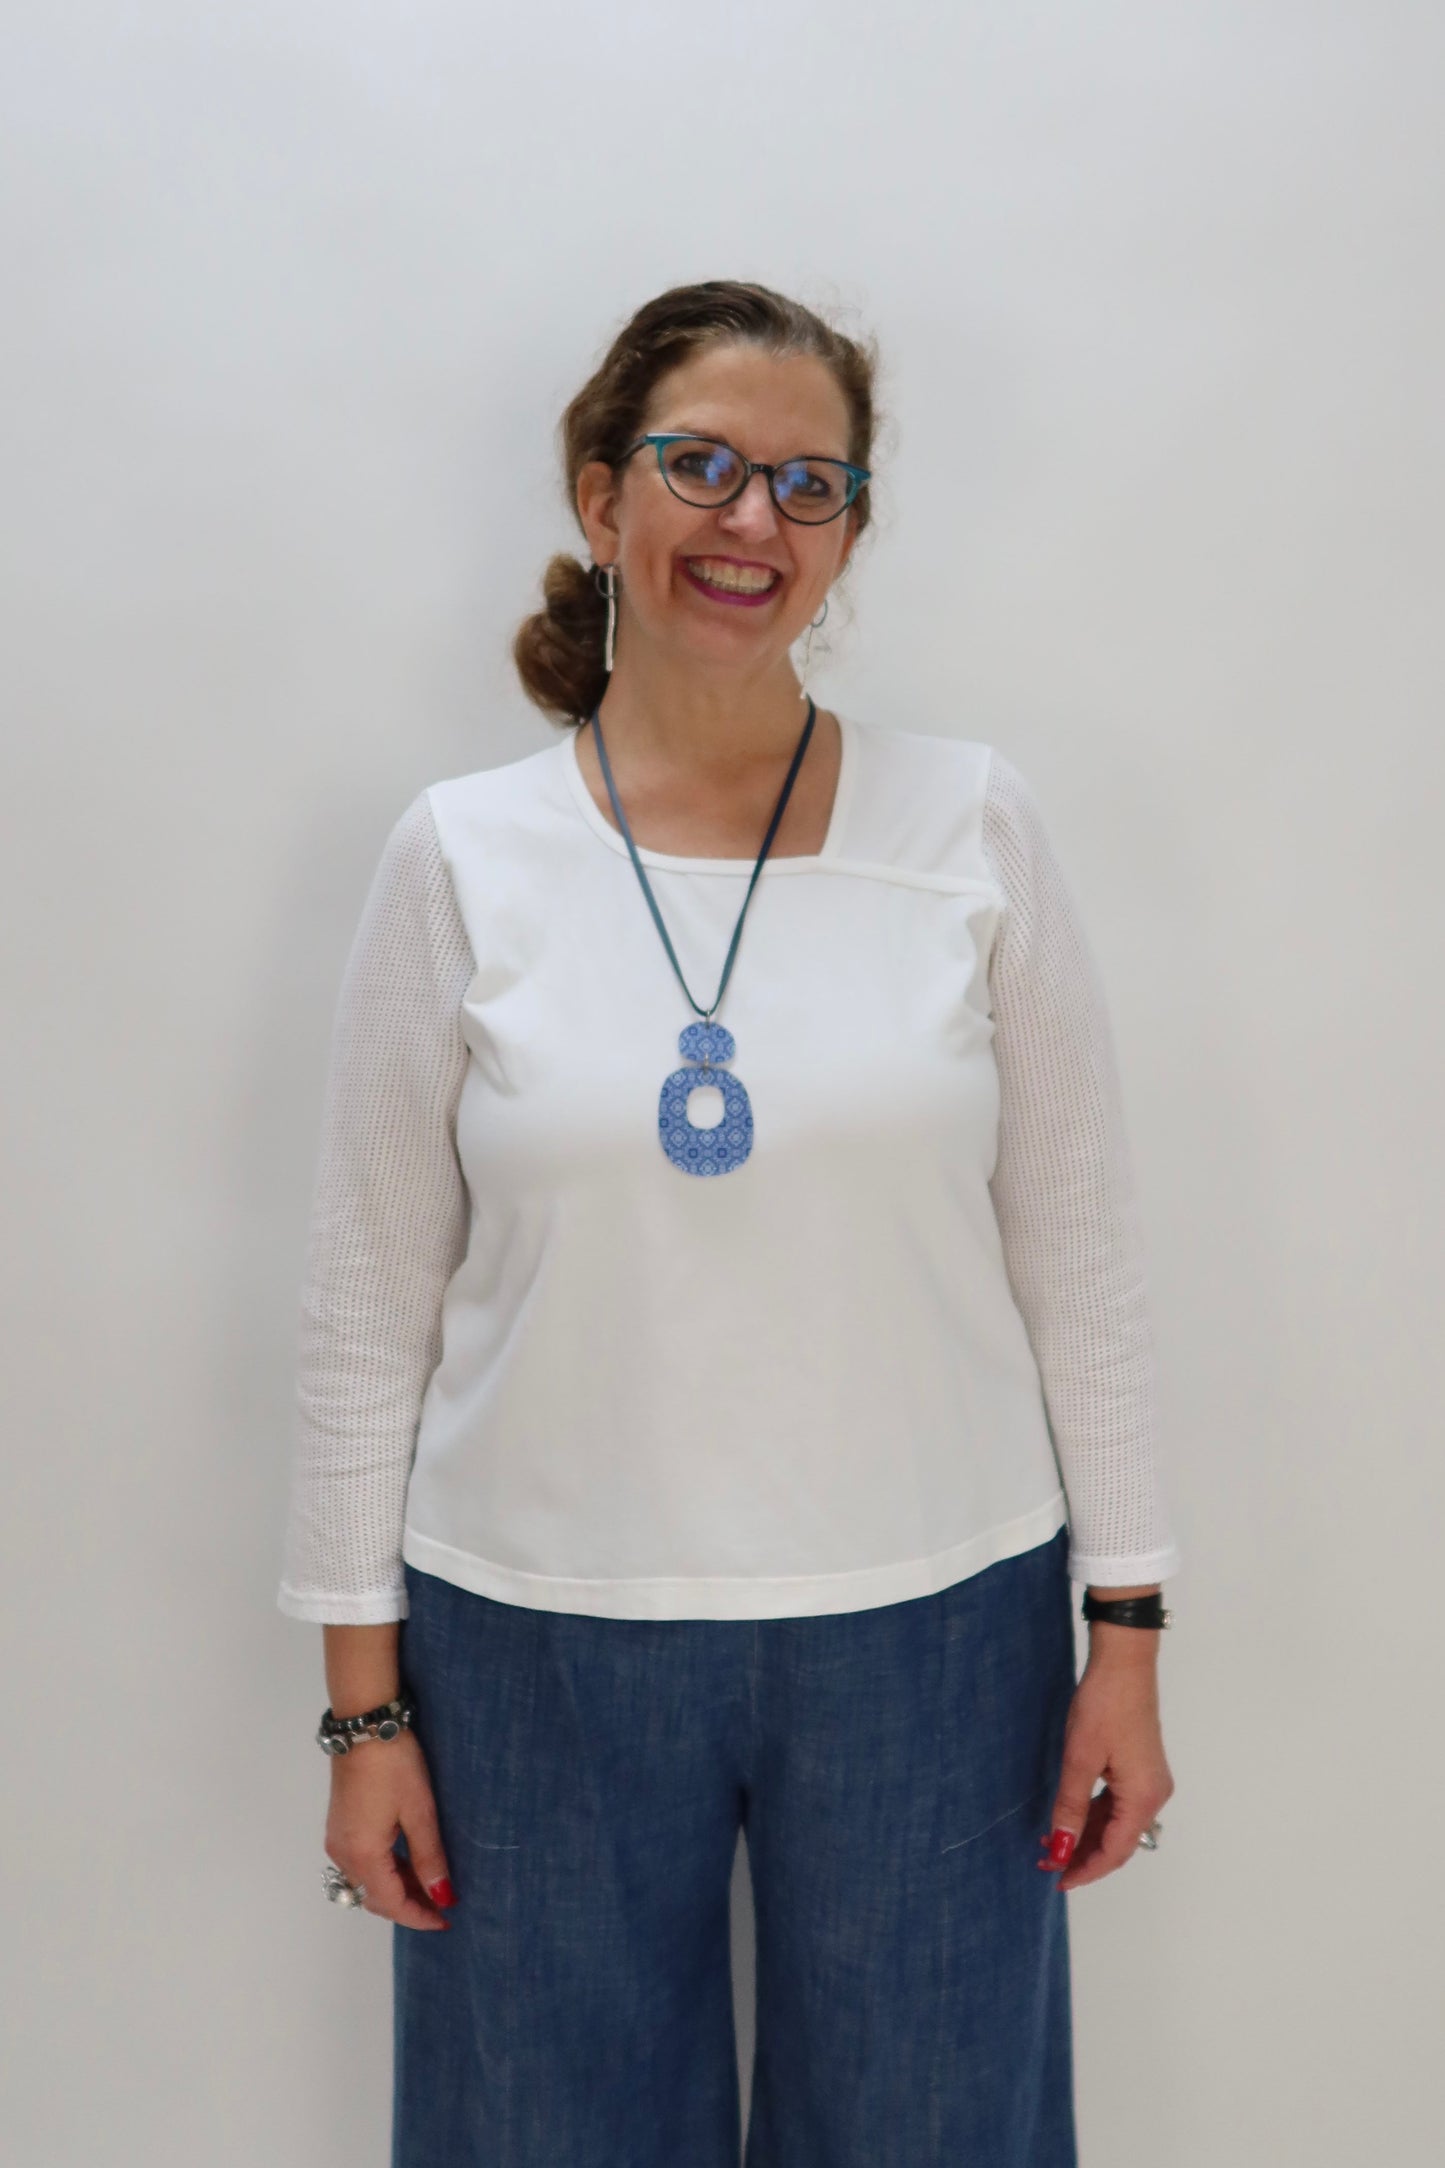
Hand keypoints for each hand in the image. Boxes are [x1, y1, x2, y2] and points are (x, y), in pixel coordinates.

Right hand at [324, 1728, 456, 1930]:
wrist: (364, 1726)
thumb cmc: (395, 1766)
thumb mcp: (420, 1811)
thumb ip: (429, 1857)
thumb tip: (442, 1895)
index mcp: (363, 1855)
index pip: (391, 1903)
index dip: (419, 1916)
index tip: (446, 1920)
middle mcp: (343, 1854)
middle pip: (374, 1897)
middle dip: (408, 1905)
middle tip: (442, 1903)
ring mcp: (337, 1840)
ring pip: (366, 1882)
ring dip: (396, 1888)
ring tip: (430, 1883)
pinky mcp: (339, 1826)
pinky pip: (361, 1864)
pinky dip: (384, 1871)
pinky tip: (407, 1862)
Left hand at [1038, 1653, 1173, 1892]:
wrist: (1123, 1662)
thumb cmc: (1104, 1705)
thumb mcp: (1080, 1759)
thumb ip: (1070, 1807)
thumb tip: (1062, 1847)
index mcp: (1144, 1797)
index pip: (1115, 1851)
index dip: (1086, 1869)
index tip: (1057, 1879)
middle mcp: (1153, 1795)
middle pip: (1118, 1841)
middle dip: (1082, 1854)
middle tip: (1046, 1861)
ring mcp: (1148, 1780)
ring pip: (1116, 1823)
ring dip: (1085, 1834)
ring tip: (1051, 1840)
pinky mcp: (1139, 1767)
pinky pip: (1117, 1803)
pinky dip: (1093, 1814)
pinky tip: (1069, 1816)